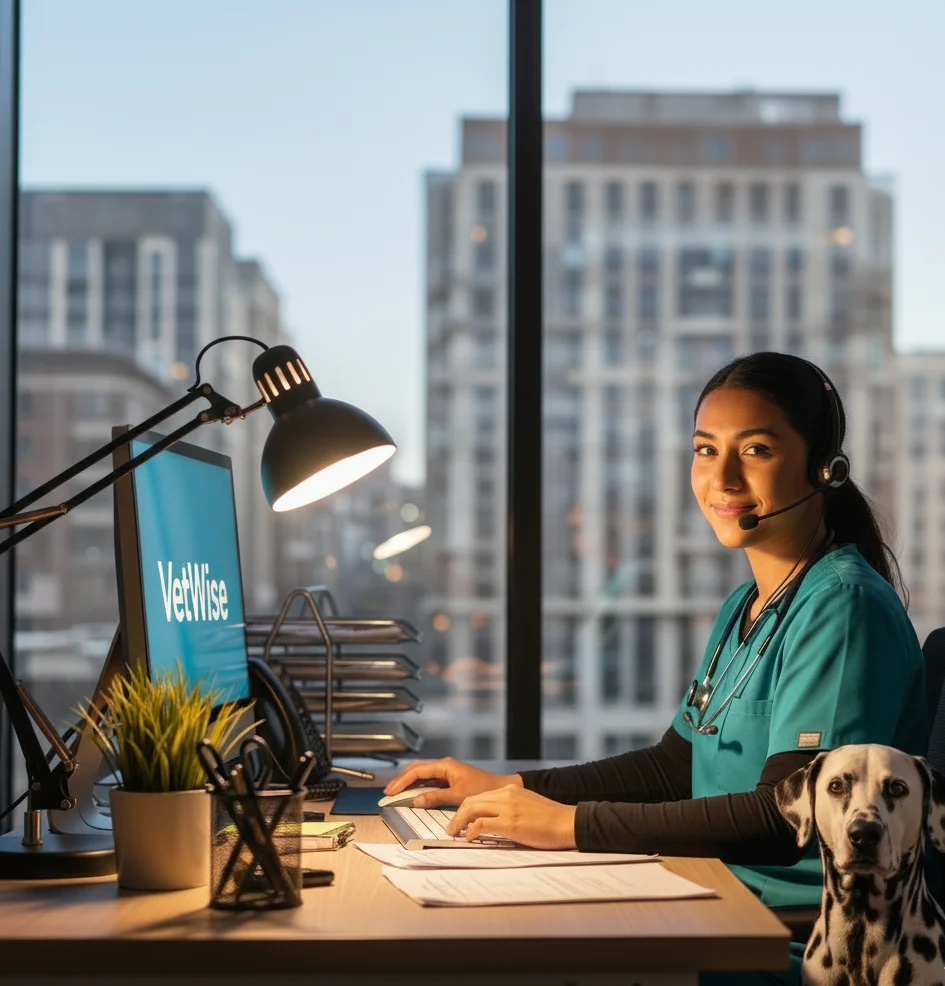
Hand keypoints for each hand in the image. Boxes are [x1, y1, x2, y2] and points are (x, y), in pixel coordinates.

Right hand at [382, 757, 520, 808]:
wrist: (500, 789)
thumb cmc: (483, 789)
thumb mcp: (458, 796)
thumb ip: (436, 797)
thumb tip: (416, 800)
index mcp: (445, 765)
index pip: (416, 771)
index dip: (401, 781)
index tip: (390, 791)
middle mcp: (444, 765)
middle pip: (416, 769)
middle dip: (401, 780)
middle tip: (388, 792)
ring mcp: (446, 771)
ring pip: (421, 774)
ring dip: (408, 782)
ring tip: (396, 793)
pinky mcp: (449, 778)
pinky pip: (429, 780)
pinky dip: (418, 786)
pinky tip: (412, 794)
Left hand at [447, 785, 576, 850]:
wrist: (566, 822)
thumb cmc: (549, 819)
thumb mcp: (526, 805)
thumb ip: (509, 808)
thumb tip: (491, 822)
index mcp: (510, 790)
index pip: (478, 796)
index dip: (464, 808)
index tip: (458, 820)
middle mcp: (506, 794)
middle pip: (471, 801)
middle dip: (457, 815)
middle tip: (451, 829)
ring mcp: (507, 807)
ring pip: (472, 809)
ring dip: (459, 822)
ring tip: (454, 834)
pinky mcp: (510, 822)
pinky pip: (482, 823)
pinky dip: (471, 830)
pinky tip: (469, 837)